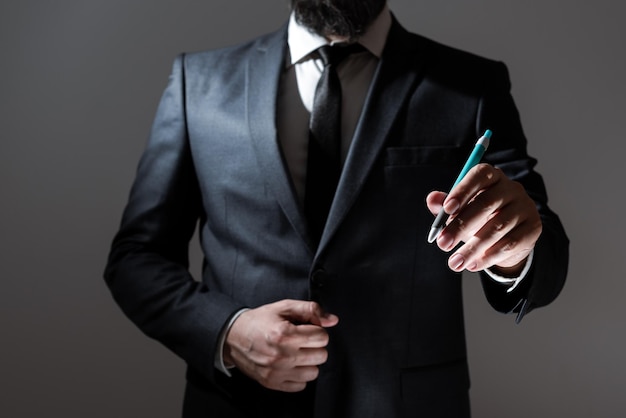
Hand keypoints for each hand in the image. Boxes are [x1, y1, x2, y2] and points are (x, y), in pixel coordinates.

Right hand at [223, 299, 338, 391]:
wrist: (233, 336)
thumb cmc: (259, 321)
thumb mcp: (284, 307)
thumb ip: (310, 310)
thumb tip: (332, 320)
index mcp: (284, 334)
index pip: (322, 337)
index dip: (317, 330)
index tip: (308, 329)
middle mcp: (281, 355)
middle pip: (321, 355)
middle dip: (315, 346)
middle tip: (302, 341)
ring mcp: (277, 371)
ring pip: (313, 372)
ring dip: (308, 362)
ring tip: (296, 352)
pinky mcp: (272, 383)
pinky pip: (301, 385)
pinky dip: (299, 375)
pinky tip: (290, 364)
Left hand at [426, 163, 541, 275]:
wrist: (508, 237)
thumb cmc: (479, 219)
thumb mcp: (461, 211)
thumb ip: (445, 205)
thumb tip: (432, 199)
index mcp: (492, 177)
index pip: (479, 175)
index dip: (462, 190)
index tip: (446, 209)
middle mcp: (511, 188)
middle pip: (486, 204)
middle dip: (460, 226)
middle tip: (442, 244)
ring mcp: (525, 207)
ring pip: (497, 227)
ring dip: (472, 247)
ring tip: (454, 262)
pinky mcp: (533, 228)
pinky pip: (510, 244)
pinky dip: (488, 256)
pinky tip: (473, 265)